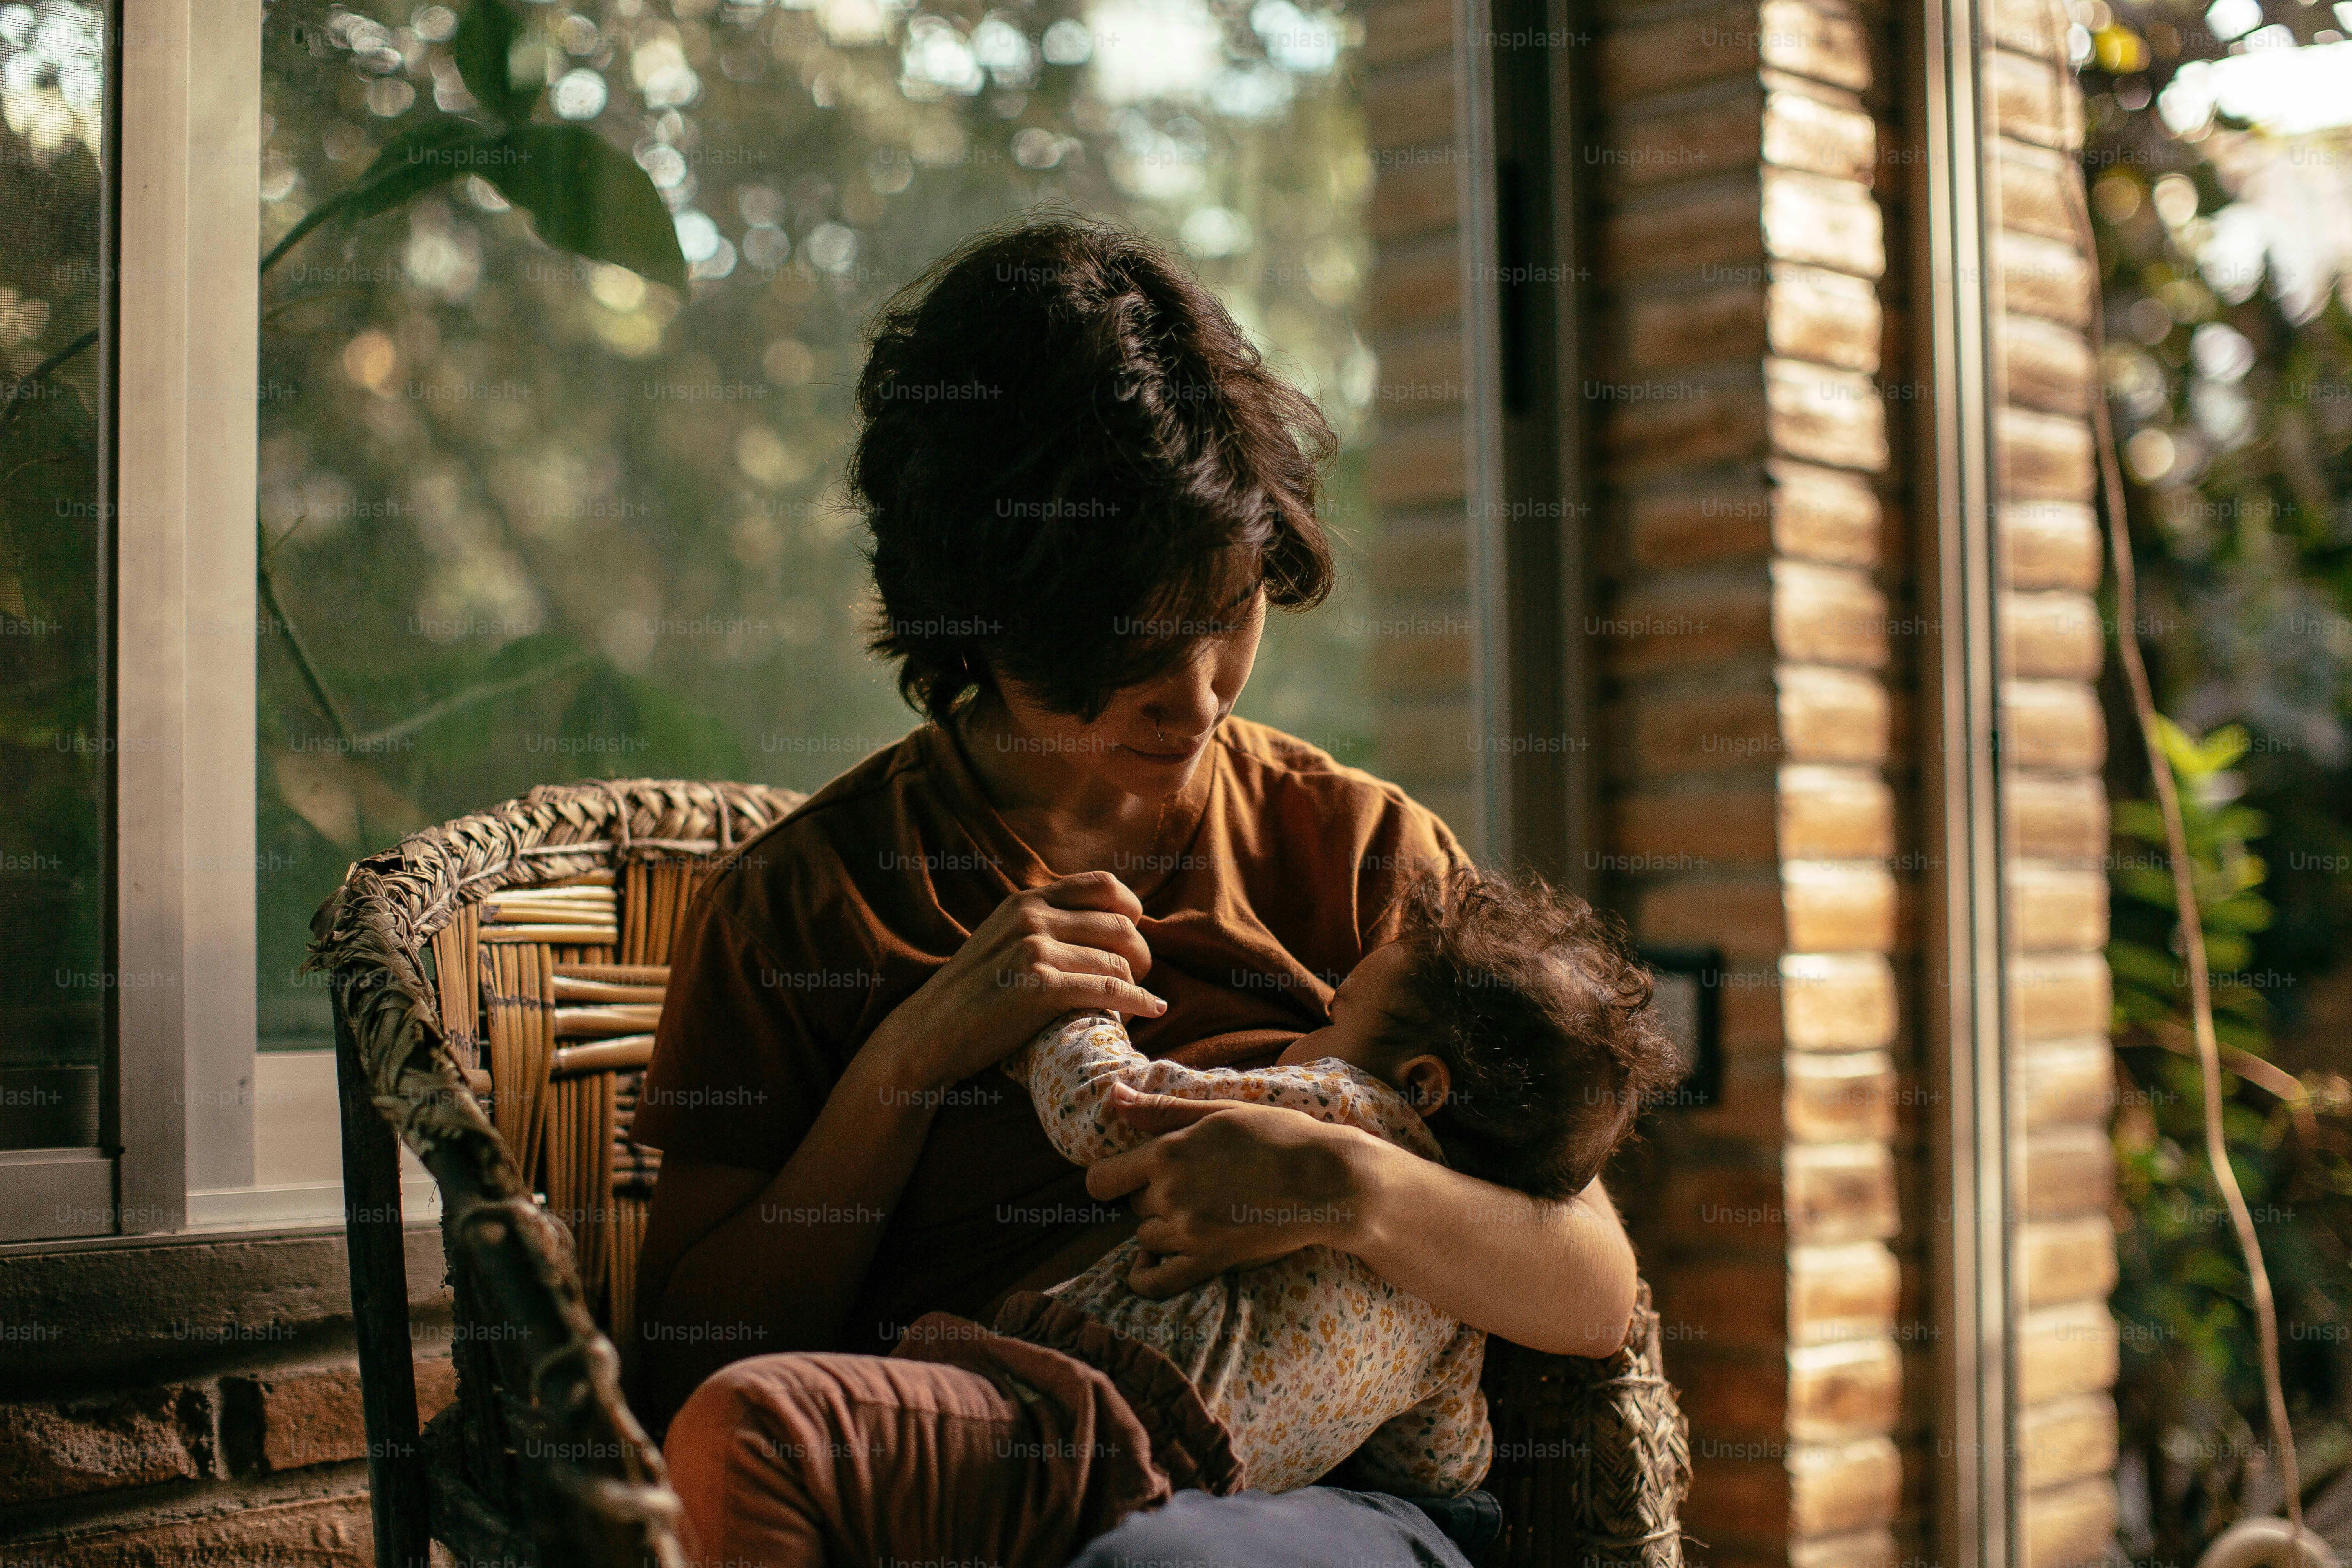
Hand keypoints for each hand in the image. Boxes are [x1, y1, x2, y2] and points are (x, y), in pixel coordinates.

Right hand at [874, 872, 1165, 1090]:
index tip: (1133, 938)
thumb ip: (1043, 925)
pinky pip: (1109, 989)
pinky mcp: (1039, 988)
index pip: (1103, 884)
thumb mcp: (1003, 939)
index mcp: (1026, 901)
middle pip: (1122, 925)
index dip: (1132, 910)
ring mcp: (1034, 950)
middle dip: (1140, 955)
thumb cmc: (972, 993)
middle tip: (1137, 981)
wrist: (927, 1033)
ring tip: (1130, 1006)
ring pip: (1119, 960)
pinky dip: (1138, 1002)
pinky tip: (1153, 1010)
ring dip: (1136, 986)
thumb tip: (1102, 927)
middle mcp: (1032, 917)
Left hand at [1084, 1082, 1370, 1296]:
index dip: (1112, 1177)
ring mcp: (1189, 1231)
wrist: (1327, 1180)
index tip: (1130, 1176)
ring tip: (1197, 1213)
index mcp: (1168, 1152)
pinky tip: (1147, 1268)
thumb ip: (1161, 1109)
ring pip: (1146, 1237)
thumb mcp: (1219, 1112)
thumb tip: (1112, 1096)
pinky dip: (1145, 1278)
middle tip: (1191, 1186)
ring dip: (1161, 1228)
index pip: (1103, 1178)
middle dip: (1152, 1197)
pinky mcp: (1211, 1260)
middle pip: (1132, 1205)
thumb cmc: (1278, 1136)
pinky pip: (1158, 1281)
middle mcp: (1170, 1193)